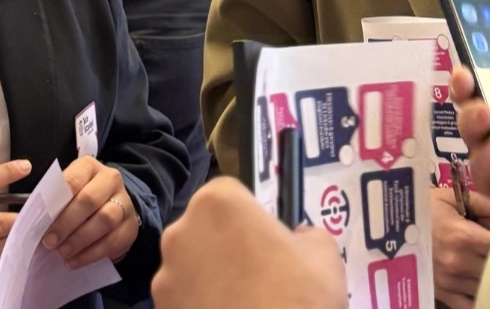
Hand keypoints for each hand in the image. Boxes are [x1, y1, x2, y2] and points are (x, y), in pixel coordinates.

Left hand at [42, 156, 139, 268]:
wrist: (111, 208)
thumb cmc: (78, 199)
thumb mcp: (66, 192)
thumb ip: (53, 200)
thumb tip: (34, 218)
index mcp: (89, 167)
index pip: (73, 179)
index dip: (56, 202)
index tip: (41, 223)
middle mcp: (110, 180)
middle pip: (90, 200)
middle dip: (67, 223)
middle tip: (50, 242)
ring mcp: (124, 202)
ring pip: (105, 220)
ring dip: (80, 240)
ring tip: (62, 253)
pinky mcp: (130, 227)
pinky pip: (113, 242)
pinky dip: (91, 254)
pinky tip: (74, 261)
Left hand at [153, 178, 342, 308]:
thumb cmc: (298, 295)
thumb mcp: (324, 254)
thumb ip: (305, 234)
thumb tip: (296, 239)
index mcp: (217, 203)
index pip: (230, 192)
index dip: (250, 214)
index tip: (267, 239)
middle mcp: (181, 231)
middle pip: (205, 228)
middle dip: (226, 244)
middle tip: (259, 272)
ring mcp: (165, 275)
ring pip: (191, 265)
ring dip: (211, 275)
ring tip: (244, 300)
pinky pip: (184, 298)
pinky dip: (200, 304)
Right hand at [429, 188, 489, 308]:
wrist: (386, 224)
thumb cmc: (422, 207)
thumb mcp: (452, 197)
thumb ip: (487, 205)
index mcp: (464, 237)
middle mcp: (460, 263)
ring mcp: (451, 282)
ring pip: (487, 285)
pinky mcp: (442, 294)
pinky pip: (469, 305)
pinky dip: (481, 299)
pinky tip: (486, 288)